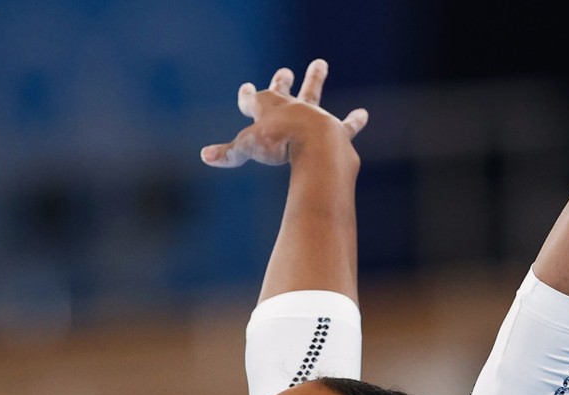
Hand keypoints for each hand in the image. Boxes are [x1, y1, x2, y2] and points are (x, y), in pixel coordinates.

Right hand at [200, 59, 367, 167]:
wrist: (314, 145)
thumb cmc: (278, 144)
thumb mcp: (248, 149)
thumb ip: (229, 153)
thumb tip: (205, 156)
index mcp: (268, 108)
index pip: (253, 99)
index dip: (247, 97)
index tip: (245, 89)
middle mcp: (291, 107)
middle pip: (284, 90)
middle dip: (282, 81)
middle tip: (286, 71)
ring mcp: (314, 116)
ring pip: (314, 93)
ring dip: (316, 78)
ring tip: (321, 63)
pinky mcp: (336, 130)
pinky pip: (348, 125)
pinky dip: (355, 121)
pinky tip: (363, 115)